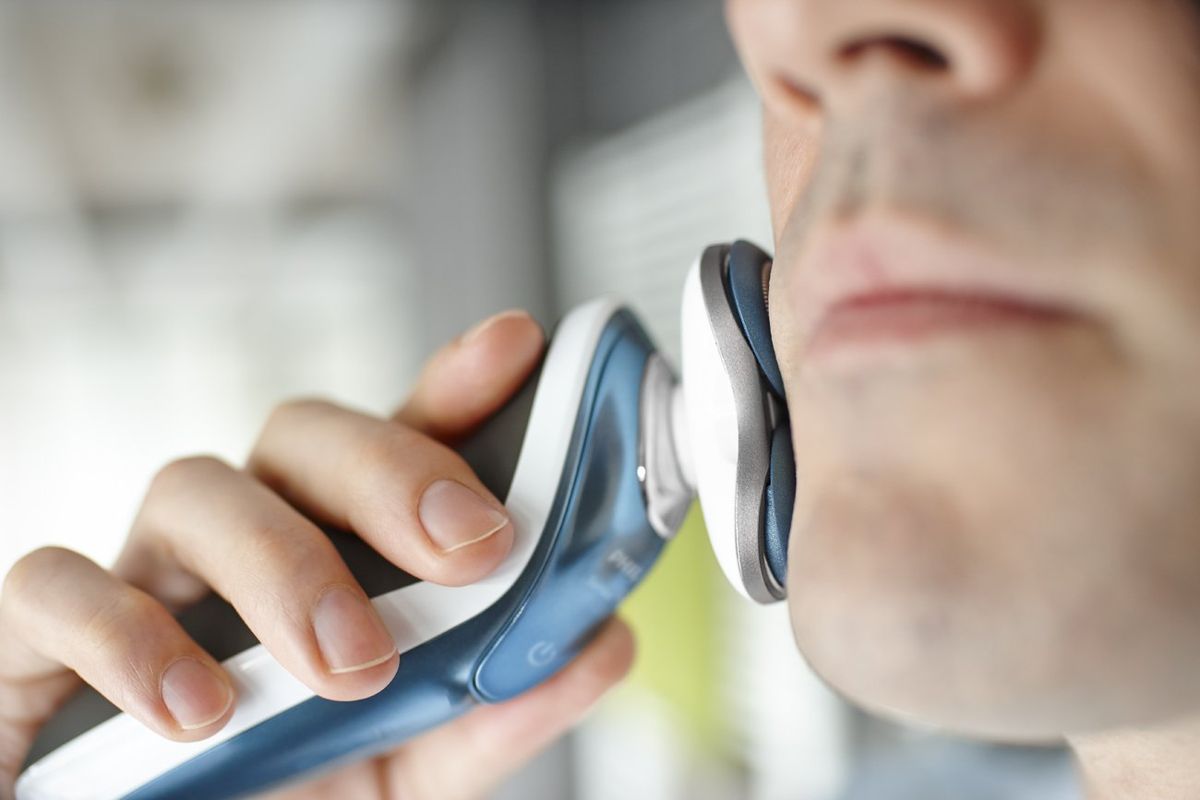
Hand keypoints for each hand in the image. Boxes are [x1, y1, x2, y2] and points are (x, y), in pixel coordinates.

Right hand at [0, 310, 634, 799]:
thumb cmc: (285, 796)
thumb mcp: (412, 765)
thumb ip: (497, 709)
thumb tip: (603, 645)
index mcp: (339, 551)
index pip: (399, 437)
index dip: (456, 384)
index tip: (519, 346)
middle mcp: (247, 536)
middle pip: (307, 433)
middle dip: (392, 471)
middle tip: (472, 548)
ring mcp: (147, 572)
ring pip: (194, 486)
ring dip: (286, 566)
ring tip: (352, 665)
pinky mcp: (43, 634)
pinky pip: (58, 588)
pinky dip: (132, 637)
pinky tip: (201, 708)